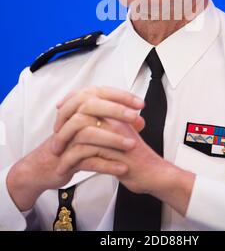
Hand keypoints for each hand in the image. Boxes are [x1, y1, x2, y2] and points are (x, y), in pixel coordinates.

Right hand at [6, 86, 144, 211]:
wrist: (46, 165)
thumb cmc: (73, 143)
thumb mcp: (94, 127)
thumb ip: (115, 122)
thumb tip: (139, 121)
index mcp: (78, 107)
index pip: (100, 93)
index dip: (121, 96)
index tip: (140, 103)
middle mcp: (71, 119)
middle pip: (91, 106)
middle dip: (116, 111)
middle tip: (135, 118)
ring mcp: (67, 139)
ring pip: (89, 133)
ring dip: (112, 139)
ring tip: (131, 145)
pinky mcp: (66, 159)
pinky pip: (87, 160)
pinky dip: (106, 164)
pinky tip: (122, 168)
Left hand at [55, 116, 194, 216]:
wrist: (153, 173)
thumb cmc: (134, 157)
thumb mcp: (119, 135)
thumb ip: (106, 125)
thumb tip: (85, 121)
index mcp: (117, 114)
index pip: (89, 99)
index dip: (71, 104)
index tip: (59, 115)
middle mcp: (116, 121)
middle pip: (83, 111)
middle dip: (64, 126)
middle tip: (55, 140)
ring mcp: (116, 136)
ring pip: (82, 132)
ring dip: (66, 145)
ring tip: (57, 158)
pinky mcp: (115, 154)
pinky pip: (87, 153)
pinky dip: (72, 161)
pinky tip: (65, 169)